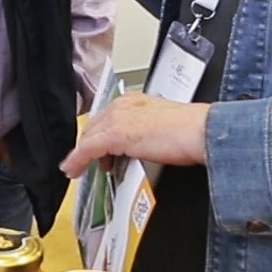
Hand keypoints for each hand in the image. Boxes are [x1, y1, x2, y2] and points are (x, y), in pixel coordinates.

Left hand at [58, 94, 209, 178]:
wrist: (198, 131)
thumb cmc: (189, 131)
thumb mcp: (160, 126)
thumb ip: (142, 133)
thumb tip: (136, 147)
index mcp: (132, 101)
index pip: (106, 118)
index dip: (98, 135)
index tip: (96, 148)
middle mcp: (121, 106)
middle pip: (93, 127)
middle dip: (88, 145)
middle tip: (88, 162)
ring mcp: (117, 119)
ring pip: (88, 138)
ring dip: (81, 155)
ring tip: (79, 169)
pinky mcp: (115, 135)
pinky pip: (87, 150)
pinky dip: (77, 161)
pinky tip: (73, 170)